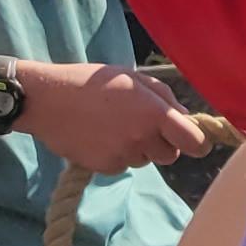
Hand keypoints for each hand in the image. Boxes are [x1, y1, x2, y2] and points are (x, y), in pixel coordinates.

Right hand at [19, 61, 208, 173]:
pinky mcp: (106, 167)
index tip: (195, 142)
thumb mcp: (132, 78)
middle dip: (163, 143)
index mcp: (154, 113)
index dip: (198, 143)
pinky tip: (100, 136)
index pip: (194, 142)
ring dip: (139, 148)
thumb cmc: (92, 83)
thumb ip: (164, 98)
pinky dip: (118, 155)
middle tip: (142, 125)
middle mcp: (142, 138)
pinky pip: (124, 165)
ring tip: (114, 126)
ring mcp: (123, 155)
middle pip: (170, 155)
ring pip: (146, 160)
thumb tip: (187, 119)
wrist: (47, 100)